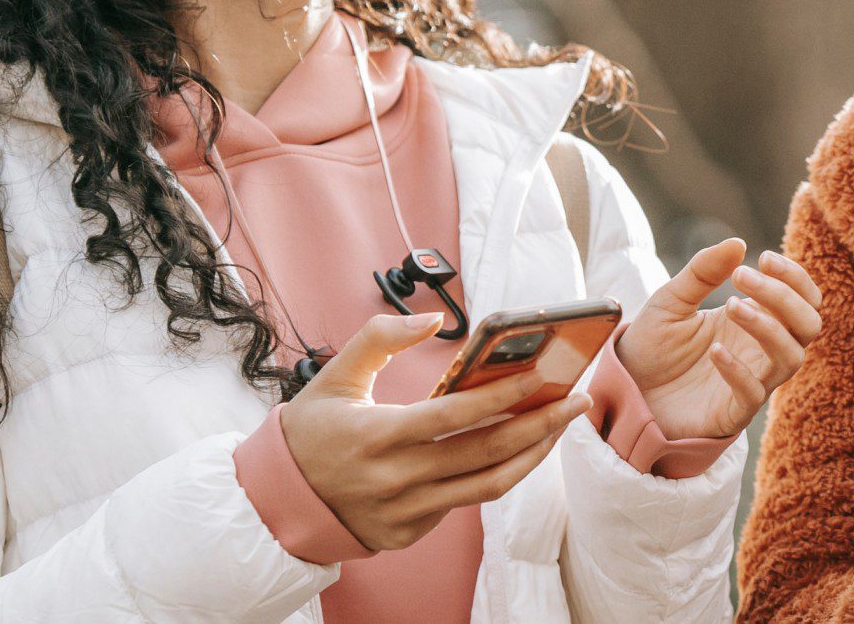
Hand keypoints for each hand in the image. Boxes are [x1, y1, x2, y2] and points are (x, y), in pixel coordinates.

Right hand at [279, 312, 591, 550]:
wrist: (277, 501)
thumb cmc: (310, 431)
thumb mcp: (333, 375)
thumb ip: (379, 337)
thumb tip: (431, 320)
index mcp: (377, 436)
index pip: (453, 417)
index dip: (501, 397)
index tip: (542, 376)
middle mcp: (396, 480)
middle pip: (485, 455)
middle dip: (539, 426)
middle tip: (576, 400)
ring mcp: (406, 512)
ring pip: (488, 486)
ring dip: (533, 455)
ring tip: (561, 425)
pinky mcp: (410, 532)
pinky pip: (465, 502)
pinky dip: (498, 474)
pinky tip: (521, 447)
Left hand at [615, 238, 822, 439]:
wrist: (626, 390)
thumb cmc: (654, 346)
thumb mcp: (672, 299)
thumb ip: (703, 271)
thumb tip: (738, 242)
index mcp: (755, 318)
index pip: (802, 297)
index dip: (794, 276)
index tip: (763, 257)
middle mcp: (761, 350)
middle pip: (808, 324)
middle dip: (784, 296)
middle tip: (742, 276)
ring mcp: (752, 381)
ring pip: (791, 357)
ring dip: (768, 328)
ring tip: (730, 306)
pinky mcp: (733, 413)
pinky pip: (754, 393)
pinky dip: (739, 370)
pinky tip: (714, 352)